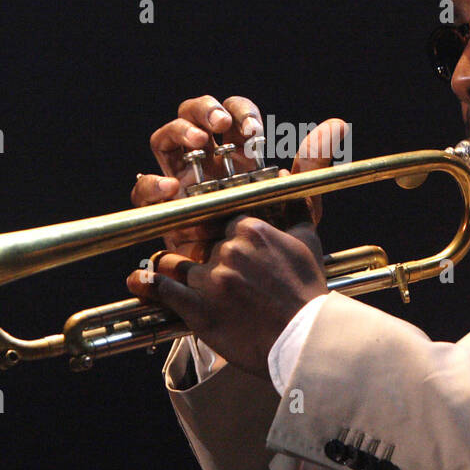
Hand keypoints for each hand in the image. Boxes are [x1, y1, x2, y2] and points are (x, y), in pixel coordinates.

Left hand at [126, 95, 349, 375]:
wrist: (304, 341)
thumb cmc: (306, 291)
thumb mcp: (307, 235)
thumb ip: (303, 185)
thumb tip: (329, 128)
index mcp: (251, 227)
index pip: (218, 219)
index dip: (215, 231)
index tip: (215, 238)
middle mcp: (228, 248)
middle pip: (194, 240)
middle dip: (197, 251)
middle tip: (200, 261)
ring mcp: (211, 278)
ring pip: (173, 263)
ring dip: (174, 271)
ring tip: (181, 279)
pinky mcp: (197, 308)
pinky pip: (159, 288)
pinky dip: (147, 286)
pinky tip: (139, 282)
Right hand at [129, 93, 347, 257]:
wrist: (255, 290)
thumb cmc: (274, 243)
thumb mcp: (296, 204)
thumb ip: (312, 166)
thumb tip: (337, 123)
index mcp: (235, 154)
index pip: (231, 116)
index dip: (239, 112)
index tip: (256, 130)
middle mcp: (205, 163)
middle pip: (192, 117)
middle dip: (203, 111)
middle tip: (220, 124)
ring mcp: (181, 184)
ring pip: (165, 143)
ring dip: (179, 134)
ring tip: (199, 142)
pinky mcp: (163, 212)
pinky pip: (146, 191)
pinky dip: (153, 184)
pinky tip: (171, 188)